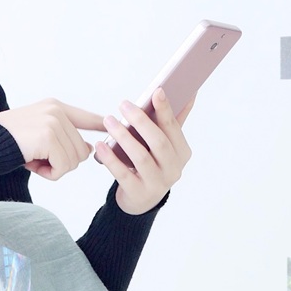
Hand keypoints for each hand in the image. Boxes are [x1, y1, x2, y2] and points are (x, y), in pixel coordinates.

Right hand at [0, 98, 105, 181]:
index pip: (87, 117)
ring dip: (55, 169)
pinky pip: (63, 166)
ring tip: (32, 160)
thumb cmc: (6, 143)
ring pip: (74, 160)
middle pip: (82, 150)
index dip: (101, 125)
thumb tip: (89, 150)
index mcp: (55, 107)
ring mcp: (53, 122)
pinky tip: (31, 165)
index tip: (115, 126)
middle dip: (62, 163)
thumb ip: (63, 139)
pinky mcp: (49, 136)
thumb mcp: (38, 135)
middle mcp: (57, 111)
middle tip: (37, 160)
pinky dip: (49, 174)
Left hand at [93, 87, 194, 214]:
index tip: (156, 91)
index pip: (174, 129)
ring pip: (140, 157)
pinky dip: (111, 159)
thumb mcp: (166, 145)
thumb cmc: (153, 163)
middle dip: (141, 121)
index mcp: (182, 153)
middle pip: (158, 142)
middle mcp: (173, 169)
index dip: (166, 110)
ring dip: (123, 137)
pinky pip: (123, 174)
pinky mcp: (138, 193)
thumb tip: (190, 92)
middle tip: (124, 104)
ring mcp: (157, 184)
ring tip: (109, 120)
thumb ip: (173, 121)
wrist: (141, 200)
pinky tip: (100, 145)